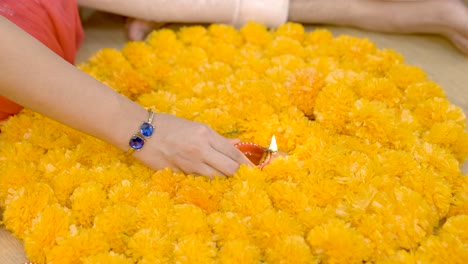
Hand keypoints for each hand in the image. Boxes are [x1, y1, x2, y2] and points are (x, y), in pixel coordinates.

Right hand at [132, 113, 252, 177]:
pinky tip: (212, 184)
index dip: (246, 163)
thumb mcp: (195, 127)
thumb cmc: (168, 125)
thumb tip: (237, 143)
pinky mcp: (178, 173)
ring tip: (231, 183)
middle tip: (246, 179)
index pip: (233, 152)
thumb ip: (217, 138)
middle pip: (229, 168)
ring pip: (216, 177)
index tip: (255, 171)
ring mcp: (189, 162)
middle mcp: (200, 148)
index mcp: (205, 134)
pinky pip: (199, 180)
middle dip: (239, 175)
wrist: (140, 131)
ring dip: (225, 180)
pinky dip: (208, 182)